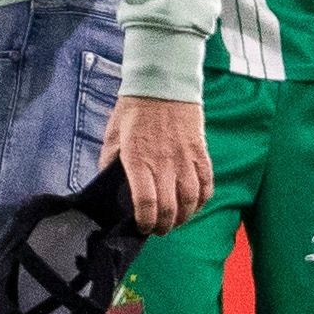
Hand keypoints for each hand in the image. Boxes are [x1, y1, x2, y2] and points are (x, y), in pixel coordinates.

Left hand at [100, 94, 210, 234]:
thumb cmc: (134, 109)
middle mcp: (162, 163)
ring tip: (175, 221)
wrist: (162, 83)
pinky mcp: (199, 152)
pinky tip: (194, 205)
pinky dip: (202, 200)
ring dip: (183, 217)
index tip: (141, 228)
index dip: (144, 222)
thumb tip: (107, 183)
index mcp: (137, 160)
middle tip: (158, 230)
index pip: (145, 203)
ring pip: (190, 200)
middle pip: (168, 208)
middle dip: (163, 226)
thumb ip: (109, 162)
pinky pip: (206, 183)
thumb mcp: (112, 135)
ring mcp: (184, 158)